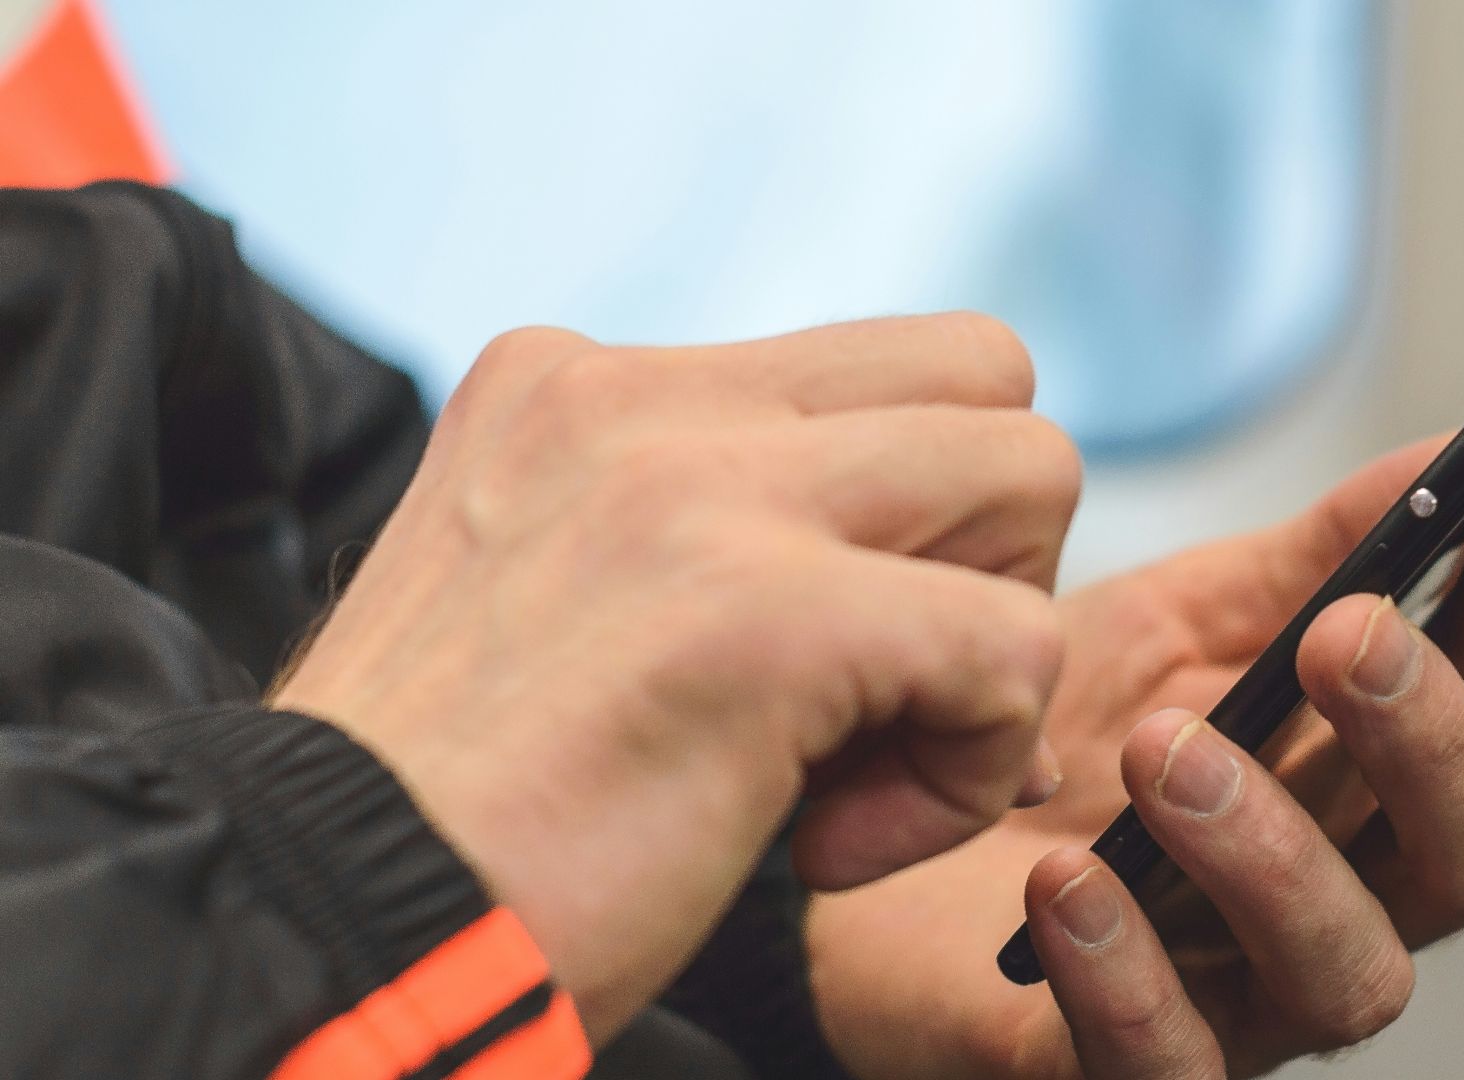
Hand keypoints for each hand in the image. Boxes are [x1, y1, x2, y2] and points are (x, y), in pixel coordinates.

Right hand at [270, 314, 1082, 1040]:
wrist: (316, 929)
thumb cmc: (460, 817)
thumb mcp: (565, 610)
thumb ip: (722, 544)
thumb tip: (957, 602)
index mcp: (589, 386)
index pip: (878, 370)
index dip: (910, 522)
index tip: (826, 665)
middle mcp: (643, 397)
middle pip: (983, 379)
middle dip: (986, 552)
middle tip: (878, 694)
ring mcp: (699, 486)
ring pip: (1033, 470)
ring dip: (991, 647)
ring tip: (853, 771)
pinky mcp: (761, 609)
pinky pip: (1014, 648)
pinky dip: (965, 773)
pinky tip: (827, 847)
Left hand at [808, 413, 1463, 1077]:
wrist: (885, 825)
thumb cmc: (1052, 742)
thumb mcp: (1179, 625)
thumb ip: (1309, 558)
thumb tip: (1443, 451)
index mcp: (1364, 771)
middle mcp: (1338, 888)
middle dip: (1432, 737)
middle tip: (1348, 637)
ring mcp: (1242, 991)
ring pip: (1350, 969)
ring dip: (1273, 852)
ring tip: (1164, 751)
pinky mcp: (1121, 1063)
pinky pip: (1165, 1060)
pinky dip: (1126, 976)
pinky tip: (1065, 887)